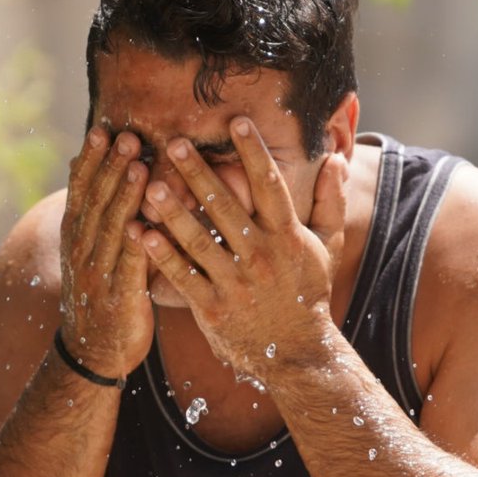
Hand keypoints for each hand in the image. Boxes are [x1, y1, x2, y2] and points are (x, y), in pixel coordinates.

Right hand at [58, 126, 153, 378]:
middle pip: (96, 202)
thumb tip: (78, 162)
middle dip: (111, 168)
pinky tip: (146, 227)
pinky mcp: (119, 299)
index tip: (102, 130)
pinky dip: (136, 247)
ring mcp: (97, 275)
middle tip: (126, 137)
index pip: (80, 190)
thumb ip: (90, 207)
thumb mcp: (87, 246)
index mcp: (75, 235)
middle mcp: (81, 251)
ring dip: (124, 197)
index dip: (90, 160)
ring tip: (139, 167)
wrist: (92, 351)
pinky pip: (129, 268)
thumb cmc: (99, 289)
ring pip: (111, 230)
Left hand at [138, 116, 348, 382]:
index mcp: (288, 236)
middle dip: (200, 175)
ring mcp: (236, 283)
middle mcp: (261, 256)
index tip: (237, 122)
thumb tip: (337, 158)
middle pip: (227, 208)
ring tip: (149, 186)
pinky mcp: (213, 308)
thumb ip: (330, 201)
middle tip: (176, 144)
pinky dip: (161, 255)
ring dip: (174, 212)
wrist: (298, 354)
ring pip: (200, 241)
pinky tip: (140, 233)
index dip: (254, 153)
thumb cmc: (309, 294)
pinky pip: (183, 277)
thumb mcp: (328, 246)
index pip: (270, 186)